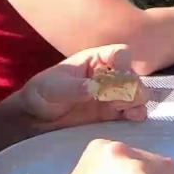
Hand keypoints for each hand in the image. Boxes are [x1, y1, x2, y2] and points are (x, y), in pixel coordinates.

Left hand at [15, 44, 146, 130]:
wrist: (36, 120)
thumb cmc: (42, 94)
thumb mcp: (53, 88)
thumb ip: (74, 88)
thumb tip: (95, 88)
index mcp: (95, 60)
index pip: (121, 54)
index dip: (123, 64)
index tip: (116, 79)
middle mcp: (108, 76)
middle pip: (133, 75)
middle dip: (131, 87)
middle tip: (117, 100)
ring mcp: (112, 96)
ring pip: (138, 94)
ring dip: (136, 101)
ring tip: (123, 111)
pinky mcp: (113, 115)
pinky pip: (134, 112)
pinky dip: (137, 114)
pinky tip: (131, 118)